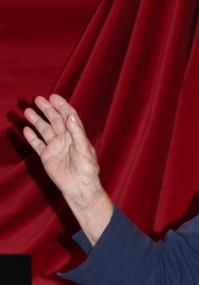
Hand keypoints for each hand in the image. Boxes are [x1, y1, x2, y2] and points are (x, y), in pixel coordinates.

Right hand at [23, 94, 112, 242]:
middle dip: (47, 109)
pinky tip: (26, 130)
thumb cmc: (86, 169)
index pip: (68, 116)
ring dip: (36, 121)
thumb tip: (70, 116)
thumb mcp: (84, 149)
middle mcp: (64, 139)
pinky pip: (38, 145)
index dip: (61, 106)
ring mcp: (55, 148)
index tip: (53, 97)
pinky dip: (32, 138)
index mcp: (75, 135)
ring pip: (44, 130)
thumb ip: (77, 132)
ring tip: (27, 111)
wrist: (79, 187)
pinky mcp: (47, 157)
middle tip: (38, 99)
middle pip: (54, 120)